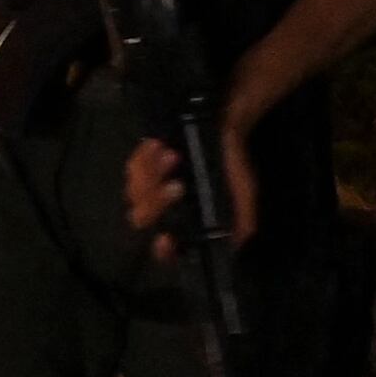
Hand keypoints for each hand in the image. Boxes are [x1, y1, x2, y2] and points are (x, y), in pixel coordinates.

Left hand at [122, 126, 262, 257]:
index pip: (165, 250)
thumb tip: (235, 245)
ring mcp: (148, 186)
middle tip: (178, 186)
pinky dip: (143, 157)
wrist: (222, 126)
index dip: (162, 251)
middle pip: (142, 219)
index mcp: (184, 223)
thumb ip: (240, 221)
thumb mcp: (243, 194)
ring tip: (174, 156)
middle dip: (157, 204)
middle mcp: (162, 209)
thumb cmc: (232, 166)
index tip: (167, 238)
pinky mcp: (141, 162)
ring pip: (134, 192)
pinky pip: (132, 165)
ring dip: (153, 175)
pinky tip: (158, 146)